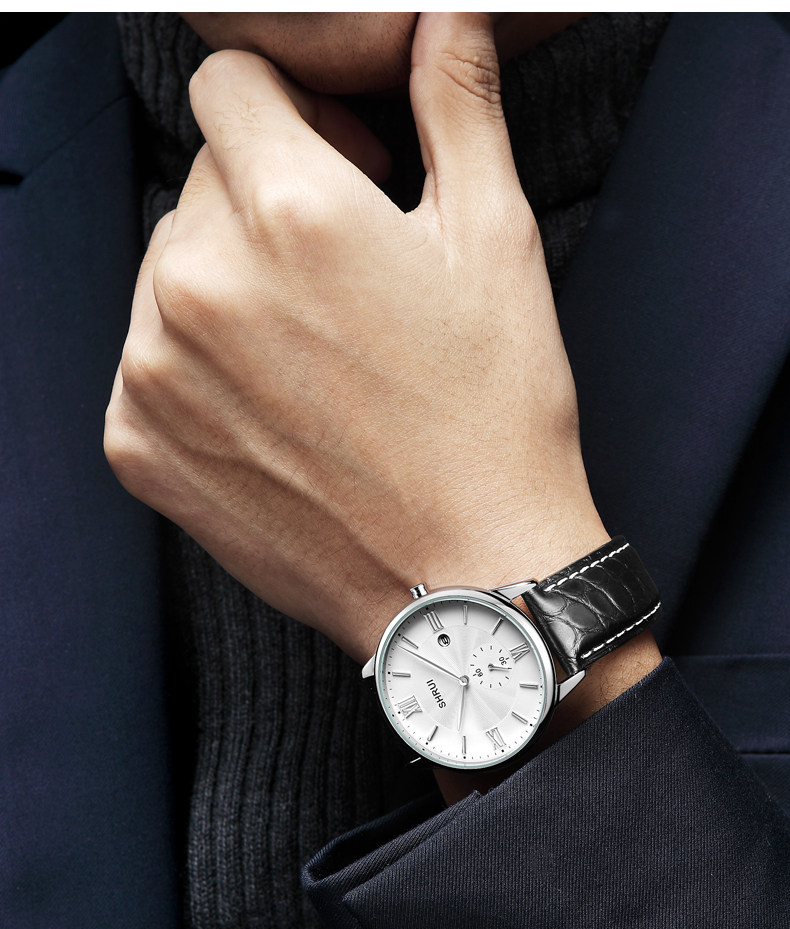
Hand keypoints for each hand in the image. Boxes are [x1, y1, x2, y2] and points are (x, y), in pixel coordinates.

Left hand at [105, 13, 650, 695]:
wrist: (465, 576)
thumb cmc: (492, 421)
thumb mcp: (494, 244)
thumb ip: (456, 106)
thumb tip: (445, 16)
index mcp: (287, 210)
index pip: (230, 90)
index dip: (294, 119)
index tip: (336, 168)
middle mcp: (198, 282)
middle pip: (201, 185)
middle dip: (264, 206)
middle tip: (342, 279)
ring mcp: (154, 371)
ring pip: (169, 273)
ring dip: (229, 288)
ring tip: (314, 355)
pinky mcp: (139, 445)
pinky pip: (147, 360)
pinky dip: (197, 367)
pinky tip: (274, 407)